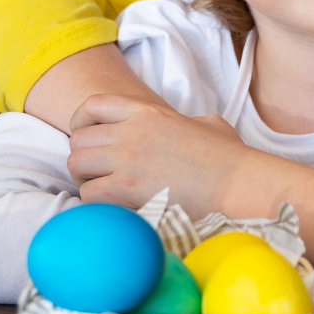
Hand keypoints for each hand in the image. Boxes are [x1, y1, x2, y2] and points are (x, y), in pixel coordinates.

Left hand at [67, 93, 247, 217]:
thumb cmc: (229, 157)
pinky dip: (97, 204)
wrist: (237, 182)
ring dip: (87, 181)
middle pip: (78, 140)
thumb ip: (185, 122)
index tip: (90, 140)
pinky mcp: (125, 189)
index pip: (93, 105)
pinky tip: (117, 208)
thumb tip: (189, 129)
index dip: (82, 123)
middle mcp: (130, 131)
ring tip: (107, 194)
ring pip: (76, 165)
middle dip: (85, 159)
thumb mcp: (206, 124)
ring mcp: (125, 159)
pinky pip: (88, 194)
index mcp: (147, 112)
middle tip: (101, 176)